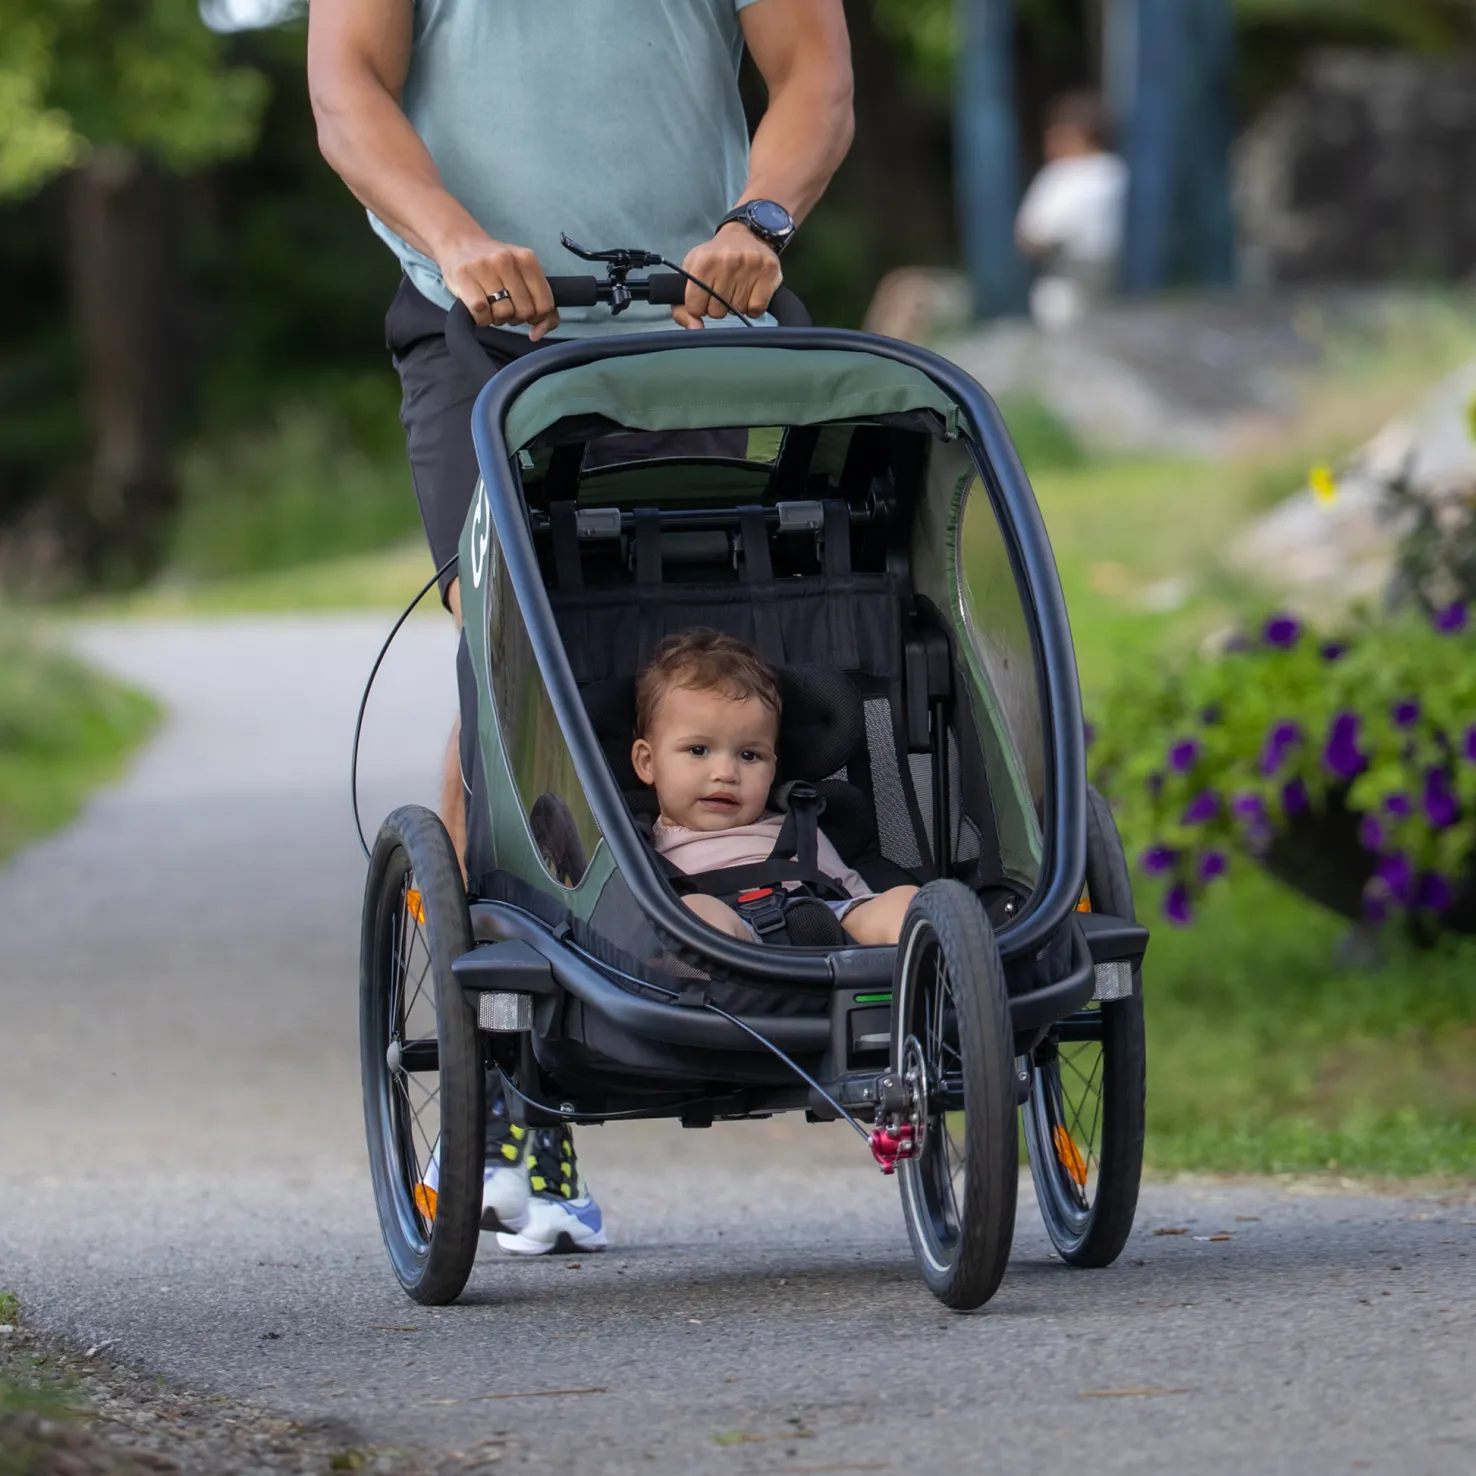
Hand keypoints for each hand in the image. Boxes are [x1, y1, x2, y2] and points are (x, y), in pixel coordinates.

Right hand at [437, 229, 558, 340]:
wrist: (459, 242)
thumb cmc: (495, 266)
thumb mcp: (523, 274)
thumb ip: (540, 303)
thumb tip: (537, 334)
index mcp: (527, 259)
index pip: (545, 304)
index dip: (538, 317)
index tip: (528, 314)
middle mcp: (507, 260)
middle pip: (525, 311)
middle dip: (516, 318)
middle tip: (506, 308)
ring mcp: (484, 267)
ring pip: (504, 313)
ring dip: (498, 319)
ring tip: (492, 307)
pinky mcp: (464, 277)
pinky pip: (482, 312)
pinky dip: (482, 319)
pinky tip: (480, 310)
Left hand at [673, 222, 781, 328]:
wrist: (744, 233)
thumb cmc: (715, 256)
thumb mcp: (691, 272)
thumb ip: (683, 305)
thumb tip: (694, 328)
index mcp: (704, 261)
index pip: (695, 307)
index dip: (698, 306)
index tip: (704, 295)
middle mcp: (727, 262)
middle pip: (717, 312)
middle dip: (718, 306)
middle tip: (723, 289)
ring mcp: (750, 266)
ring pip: (737, 311)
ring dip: (736, 305)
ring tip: (737, 287)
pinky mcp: (769, 272)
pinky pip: (756, 309)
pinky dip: (753, 307)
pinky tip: (750, 293)